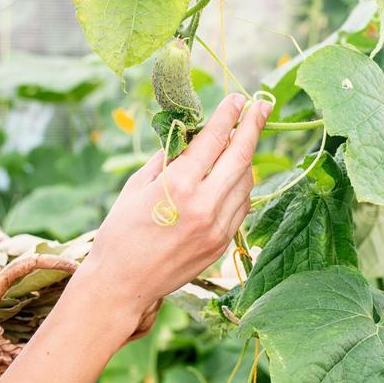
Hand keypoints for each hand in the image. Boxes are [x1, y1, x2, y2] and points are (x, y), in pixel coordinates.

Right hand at [80, 94, 269, 323]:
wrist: (122, 284)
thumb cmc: (120, 232)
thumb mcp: (137, 186)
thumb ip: (168, 158)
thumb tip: (190, 134)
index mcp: (178, 185)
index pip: (213, 140)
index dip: (228, 115)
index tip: (238, 98)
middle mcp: (204, 205)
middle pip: (241, 157)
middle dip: (254, 127)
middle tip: (263, 106)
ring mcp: (217, 227)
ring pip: (246, 182)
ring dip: (246, 159)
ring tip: (240, 143)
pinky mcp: (221, 244)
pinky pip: (241, 207)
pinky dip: (241, 187)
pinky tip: (232, 178)